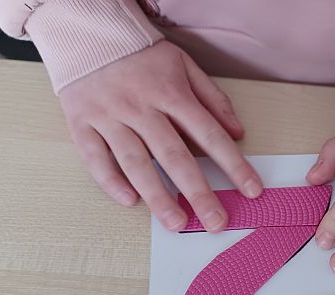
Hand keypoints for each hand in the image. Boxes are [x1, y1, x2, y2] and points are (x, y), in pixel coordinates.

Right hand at [59, 40, 261, 231]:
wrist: (86, 31)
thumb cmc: (140, 54)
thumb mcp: (183, 65)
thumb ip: (212, 98)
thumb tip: (237, 132)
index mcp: (171, 93)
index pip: (210, 135)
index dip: (234, 165)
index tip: (251, 190)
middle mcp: (141, 107)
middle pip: (175, 156)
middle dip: (198, 193)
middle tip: (215, 222)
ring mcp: (110, 117)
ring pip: (136, 163)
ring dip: (158, 197)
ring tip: (176, 223)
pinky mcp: (82, 124)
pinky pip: (96, 159)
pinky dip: (111, 182)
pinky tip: (130, 202)